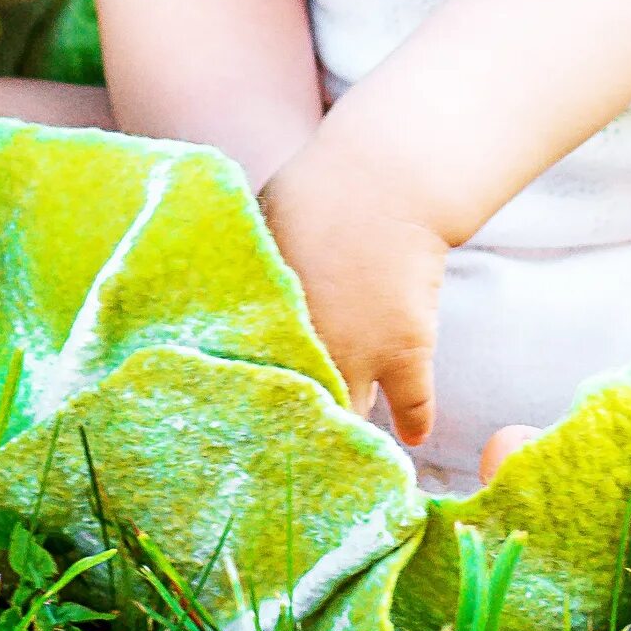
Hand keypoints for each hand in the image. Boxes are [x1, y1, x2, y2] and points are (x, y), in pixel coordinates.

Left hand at [259, 134, 446, 444]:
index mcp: (267, 324)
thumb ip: (249, 284)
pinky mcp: (408, 350)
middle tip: (291, 448)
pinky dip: (413, 423)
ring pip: (351, 418)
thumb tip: (217, 308)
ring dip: (348, 432)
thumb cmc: (314, 196)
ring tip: (345, 452)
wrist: (386, 179)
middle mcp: (311, 349)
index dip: (249, 412)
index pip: (250, 391)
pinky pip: (414, 406)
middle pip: (297, 415)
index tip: (247, 429)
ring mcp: (362, 355)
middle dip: (293, 433)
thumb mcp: (262, 236)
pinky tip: (410, 436)